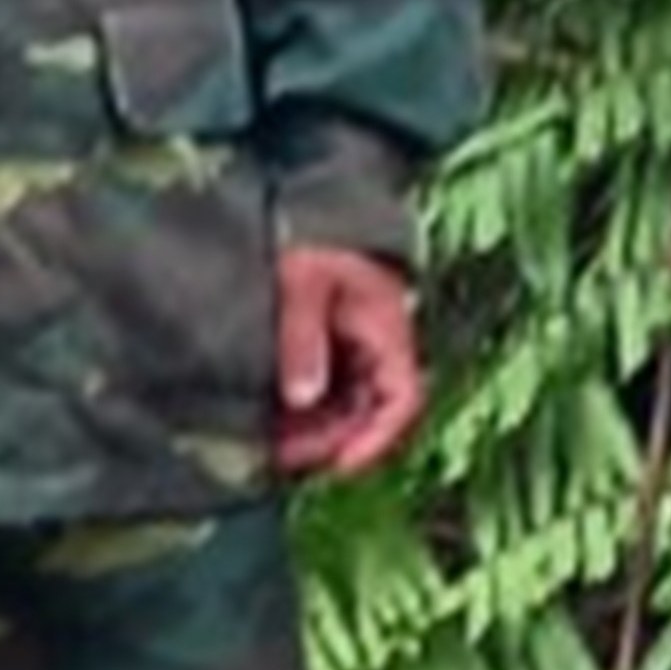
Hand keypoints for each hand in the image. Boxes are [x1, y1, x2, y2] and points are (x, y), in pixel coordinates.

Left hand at [273, 246, 426, 482]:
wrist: (300, 204)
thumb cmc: (308, 235)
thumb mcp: (302, 282)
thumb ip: (303, 338)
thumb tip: (302, 397)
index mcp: (387, 329)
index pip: (401, 398)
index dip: (375, 440)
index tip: (338, 465)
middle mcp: (379, 345)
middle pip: (370, 412)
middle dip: (331, 441)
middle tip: (282, 458)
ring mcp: (356, 346)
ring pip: (346, 406)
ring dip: (315, 430)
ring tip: (269, 446)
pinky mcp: (332, 345)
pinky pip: (326, 390)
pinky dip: (303, 411)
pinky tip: (271, 421)